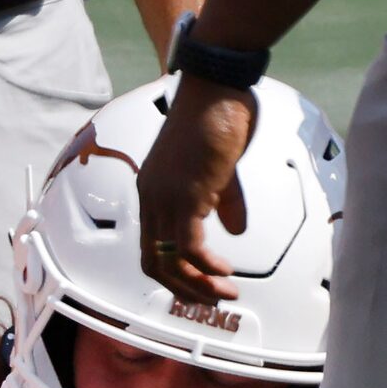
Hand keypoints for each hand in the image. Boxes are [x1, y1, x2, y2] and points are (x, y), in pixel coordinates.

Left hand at [137, 74, 255, 304]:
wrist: (215, 85)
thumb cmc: (219, 117)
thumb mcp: (221, 169)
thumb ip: (224, 202)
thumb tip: (235, 231)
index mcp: (153, 191)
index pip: (151, 246)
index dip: (173, 273)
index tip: (200, 285)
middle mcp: (151, 198)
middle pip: (153, 262)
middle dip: (183, 289)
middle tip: (213, 301)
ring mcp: (164, 197)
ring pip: (169, 261)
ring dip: (198, 285)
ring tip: (226, 293)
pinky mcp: (185, 195)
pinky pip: (188, 247)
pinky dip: (206, 267)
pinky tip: (225, 272)